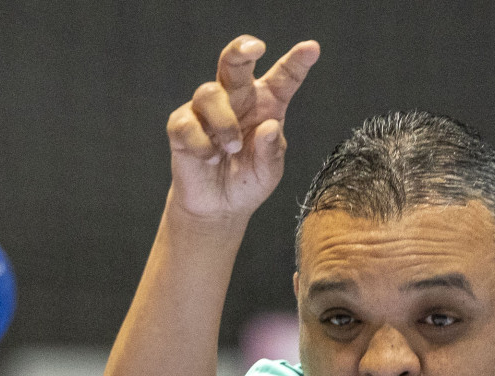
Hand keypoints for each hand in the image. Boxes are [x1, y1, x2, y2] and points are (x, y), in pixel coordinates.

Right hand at [166, 36, 318, 222]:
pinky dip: (201, 144)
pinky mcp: (183, 125)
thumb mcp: (268, 172)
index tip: (311, 49)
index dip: (297, 61)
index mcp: (265, 104)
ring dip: (224, 122)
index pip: (282, 77)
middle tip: (257, 47)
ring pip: (209, 93)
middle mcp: (236, 98)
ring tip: (232, 150)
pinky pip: (188, 123)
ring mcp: (206, 110)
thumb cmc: (247, 182)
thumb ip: (271, 151)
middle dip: (243, 48)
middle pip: (234, 61)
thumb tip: (269, 127)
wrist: (218, 208)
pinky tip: (209, 159)